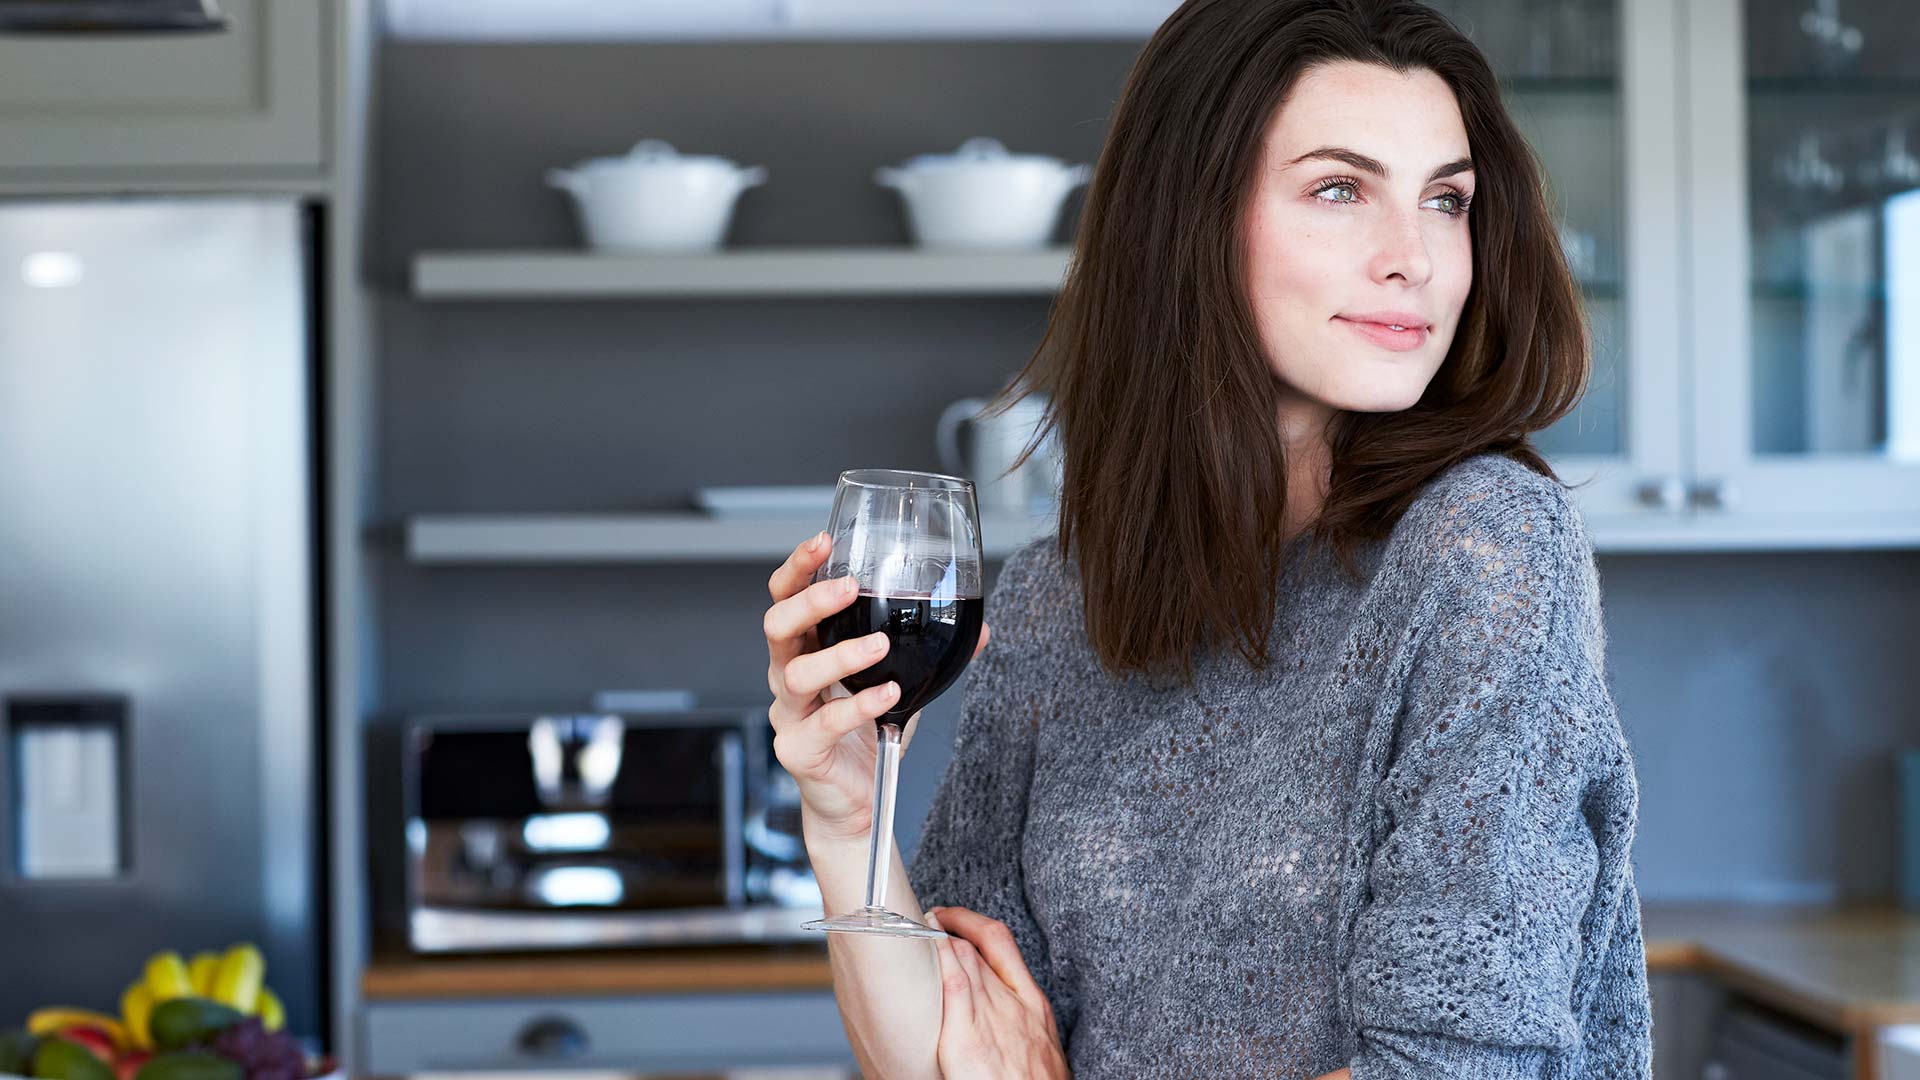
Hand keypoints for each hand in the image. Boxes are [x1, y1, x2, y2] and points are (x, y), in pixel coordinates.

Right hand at [764, 532, 990, 845]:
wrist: (857, 801)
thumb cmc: (868, 734)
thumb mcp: (904, 684)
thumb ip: (932, 653)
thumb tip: (983, 627)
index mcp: (805, 649)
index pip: (786, 596)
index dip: (799, 567)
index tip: (825, 541)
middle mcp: (787, 676)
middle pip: (777, 626)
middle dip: (811, 600)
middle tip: (849, 587)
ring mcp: (788, 715)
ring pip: (797, 674)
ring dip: (841, 654)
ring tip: (879, 645)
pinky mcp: (799, 751)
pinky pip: (824, 723)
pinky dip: (858, 705)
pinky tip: (888, 694)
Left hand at [926, 906, 1068, 1079]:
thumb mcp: (1040, 1051)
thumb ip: (1021, 1029)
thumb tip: (1005, 1029)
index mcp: (1034, 1005)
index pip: (1001, 944)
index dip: (973, 924)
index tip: (953, 919)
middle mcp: (1015, 1003)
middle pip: (978, 946)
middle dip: (950, 926)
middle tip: (925, 919)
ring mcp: (992, 1016)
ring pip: (964, 957)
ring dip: (937, 937)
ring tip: (914, 927)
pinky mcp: (969, 1037)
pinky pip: (954, 983)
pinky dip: (939, 958)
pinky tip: (923, 943)